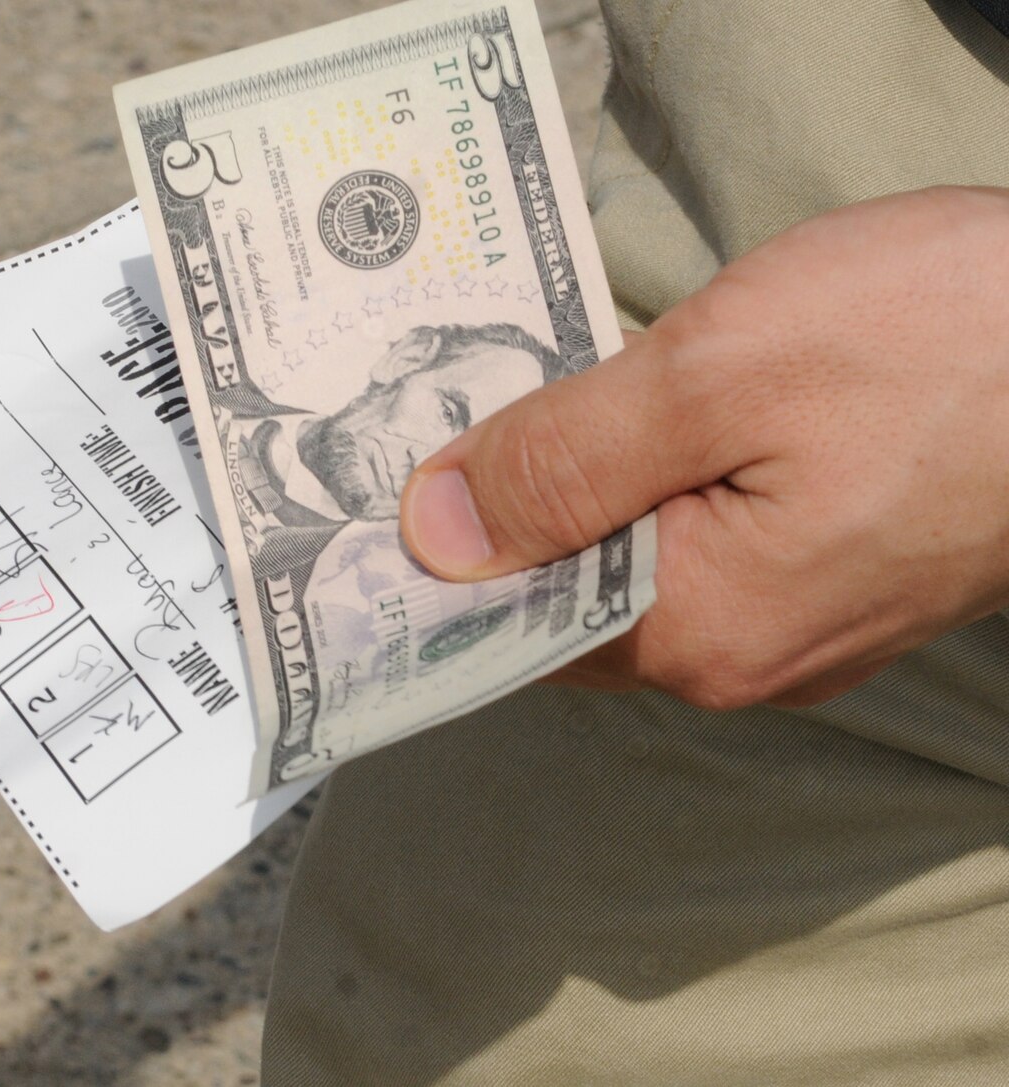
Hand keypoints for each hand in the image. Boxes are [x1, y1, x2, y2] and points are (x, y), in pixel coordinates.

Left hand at [398, 187, 1008, 708]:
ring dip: (564, 489)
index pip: (504, 632)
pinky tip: (614, 413)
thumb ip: (564, 462)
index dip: (421, 566)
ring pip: (626, 561)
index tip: (344, 499)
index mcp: (703, 633)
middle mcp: (744, 654)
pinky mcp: (835, 560)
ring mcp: (798, 614)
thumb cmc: (951, 338)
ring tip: (501, 401)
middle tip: (411, 417)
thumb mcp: (723, 372)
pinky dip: (640, 478)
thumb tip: (428, 535)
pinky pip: (693, 535)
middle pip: (559, 598)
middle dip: (487, 515)